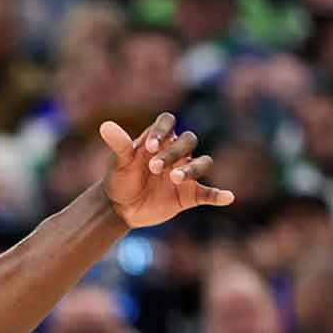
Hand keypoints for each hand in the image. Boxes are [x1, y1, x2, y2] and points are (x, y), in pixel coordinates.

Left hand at [99, 113, 233, 228]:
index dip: (162, 131)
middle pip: (187, 141)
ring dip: (192, 168)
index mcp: (158, 140)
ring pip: (202, 162)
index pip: (168, 123)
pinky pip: (209, 193)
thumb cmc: (120, 180)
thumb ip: (118, 145)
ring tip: (175, 178)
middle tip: (154, 168)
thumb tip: (105, 126)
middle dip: (173, 152)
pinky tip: (228, 197)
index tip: (149, 147)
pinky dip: (219, 195)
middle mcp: (176, 153)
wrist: (120, 208)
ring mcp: (185, 172)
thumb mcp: (117, 163)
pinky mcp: (190, 194)